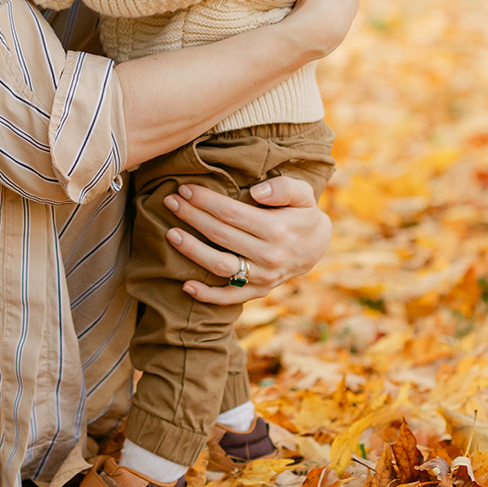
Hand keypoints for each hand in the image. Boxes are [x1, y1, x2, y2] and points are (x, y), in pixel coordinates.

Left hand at [162, 174, 329, 304]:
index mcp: (278, 230)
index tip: (185, 189)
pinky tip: (184, 285)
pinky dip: (206, 295)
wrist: (316, 247)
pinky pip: (228, 298)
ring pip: (220, 266)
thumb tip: (257, 191)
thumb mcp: (303, 194)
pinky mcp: (258, 292)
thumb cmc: (302, 213)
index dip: (205, 200)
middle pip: (220, 235)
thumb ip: (284, 187)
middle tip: (170, 202)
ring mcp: (263, 278)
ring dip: (191, 250)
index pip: (231, 213)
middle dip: (192, 216)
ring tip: (171, 234)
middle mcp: (269, 256)